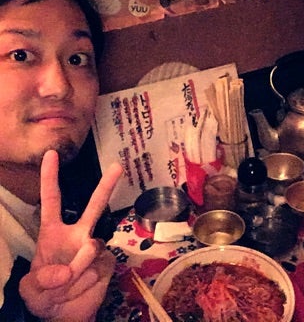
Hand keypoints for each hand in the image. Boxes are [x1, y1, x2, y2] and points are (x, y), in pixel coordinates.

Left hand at [19, 150, 121, 321]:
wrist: (66, 316)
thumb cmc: (43, 296)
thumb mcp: (30, 290)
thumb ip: (42, 278)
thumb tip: (67, 269)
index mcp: (53, 233)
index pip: (52, 200)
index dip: (50, 177)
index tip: (51, 153)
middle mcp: (78, 234)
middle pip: (94, 206)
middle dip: (106, 185)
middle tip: (117, 166)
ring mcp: (95, 247)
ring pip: (91, 247)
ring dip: (77, 269)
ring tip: (67, 285)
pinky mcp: (108, 263)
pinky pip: (99, 266)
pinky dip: (87, 280)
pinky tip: (82, 287)